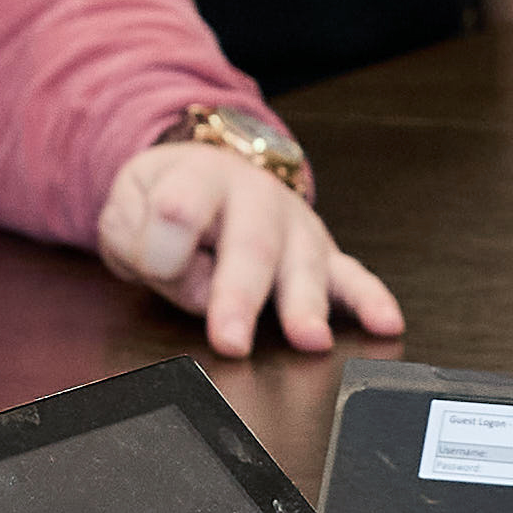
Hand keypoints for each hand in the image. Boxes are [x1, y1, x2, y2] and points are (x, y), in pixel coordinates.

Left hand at [103, 131, 405, 355]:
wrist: (204, 172)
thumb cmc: (164, 198)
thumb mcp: (127, 210)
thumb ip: (141, 243)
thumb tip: (197, 283)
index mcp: (198, 176)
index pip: (177, 211)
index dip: (161, 248)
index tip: (154, 268)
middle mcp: (255, 196)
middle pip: (249, 243)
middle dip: (240, 295)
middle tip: (231, 340)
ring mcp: (294, 225)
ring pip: (302, 263)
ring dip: (305, 304)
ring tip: (309, 339)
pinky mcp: (321, 252)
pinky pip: (350, 275)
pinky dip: (369, 299)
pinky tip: (384, 322)